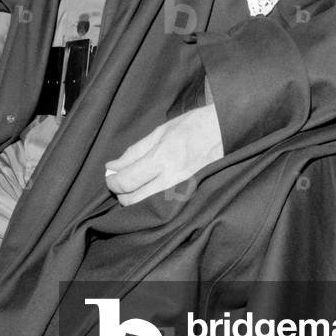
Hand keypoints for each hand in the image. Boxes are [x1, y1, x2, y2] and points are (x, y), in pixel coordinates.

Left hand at [104, 105, 222, 205]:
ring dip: (135, 200)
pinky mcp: (190, 198)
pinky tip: (150, 191)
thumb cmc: (192, 126)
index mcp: (162, 159)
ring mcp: (182, 192)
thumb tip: (112, 166)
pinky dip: (151, 203)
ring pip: (147, 209)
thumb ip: (134, 151)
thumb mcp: (160, 131)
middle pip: (133, 200)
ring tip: (135, 186)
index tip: (110, 176)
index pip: (126, 181)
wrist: (225, 132)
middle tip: (121, 181)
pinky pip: (163, 209)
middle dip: (121, 193)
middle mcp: (172, 180)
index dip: (112, 181)